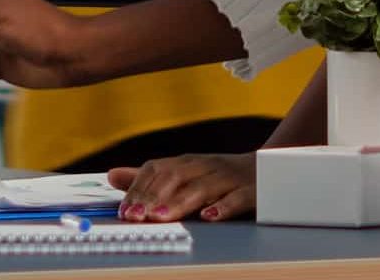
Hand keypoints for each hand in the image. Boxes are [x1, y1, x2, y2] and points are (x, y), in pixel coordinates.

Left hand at [108, 153, 257, 221]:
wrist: (268, 170)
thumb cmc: (218, 176)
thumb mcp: (183, 173)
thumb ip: (148, 178)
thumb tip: (111, 176)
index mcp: (186, 162)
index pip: (156, 170)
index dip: (138, 190)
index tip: (124, 211)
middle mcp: (205, 166)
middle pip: (176, 177)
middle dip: (154, 197)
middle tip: (137, 216)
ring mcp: (228, 177)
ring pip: (202, 188)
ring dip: (180, 202)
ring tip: (162, 216)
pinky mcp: (251, 191)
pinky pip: (237, 198)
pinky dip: (223, 207)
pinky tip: (210, 217)